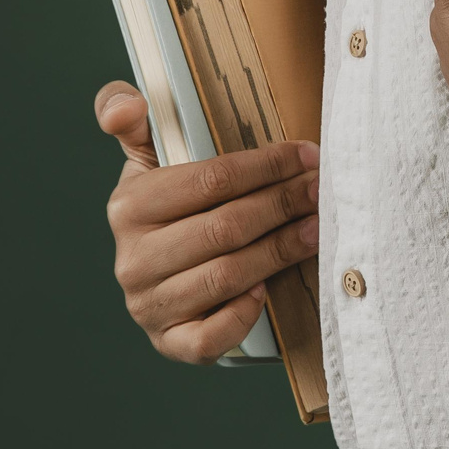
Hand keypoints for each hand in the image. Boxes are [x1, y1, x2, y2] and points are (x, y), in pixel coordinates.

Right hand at [96, 81, 320, 362]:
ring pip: (226, 277)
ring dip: (280, 252)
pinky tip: (268, 291)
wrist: (159, 280)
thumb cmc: (168, 212)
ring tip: (315, 229)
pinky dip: (242, 315)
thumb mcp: (146, 161)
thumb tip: (127, 105)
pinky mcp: (170, 343)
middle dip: (282, 204)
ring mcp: (149, 305)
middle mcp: (133, 260)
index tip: (306, 155)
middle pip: (225, 227)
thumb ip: (131, 121)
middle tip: (321, 190)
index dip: (265, 166)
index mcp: (128, 207)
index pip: (209, 180)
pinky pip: (210, 337)